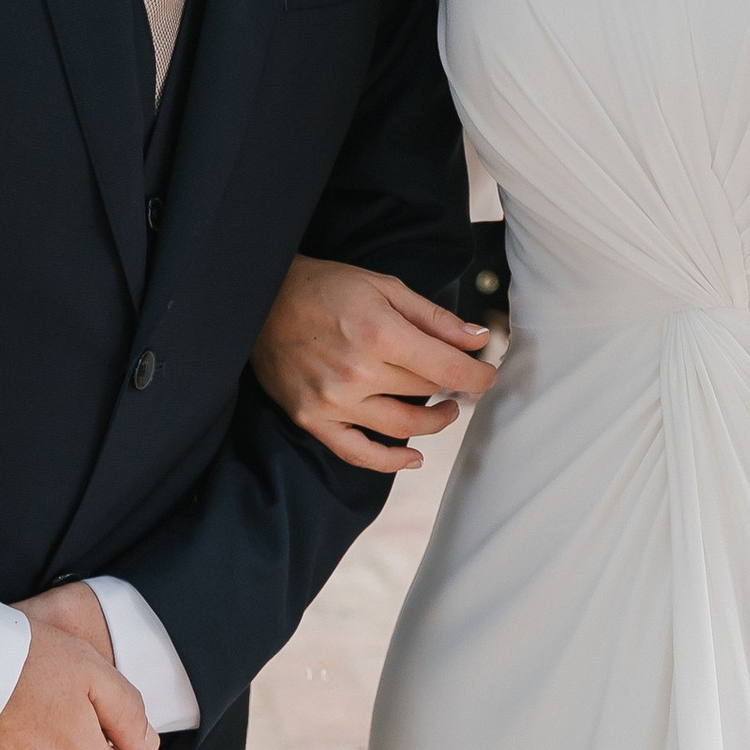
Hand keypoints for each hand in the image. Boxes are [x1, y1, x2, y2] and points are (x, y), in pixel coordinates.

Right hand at [253, 252, 494, 473]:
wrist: (262, 298)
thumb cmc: (327, 287)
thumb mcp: (385, 288)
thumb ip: (434, 318)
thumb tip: (478, 339)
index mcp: (379, 333)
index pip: (447, 369)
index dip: (478, 376)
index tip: (488, 375)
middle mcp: (357, 372)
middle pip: (425, 392)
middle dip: (451, 386)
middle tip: (457, 377)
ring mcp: (332, 400)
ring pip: (402, 425)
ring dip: (433, 423)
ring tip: (444, 409)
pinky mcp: (312, 418)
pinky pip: (357, 453)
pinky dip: (390, 462)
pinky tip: (413, 457)